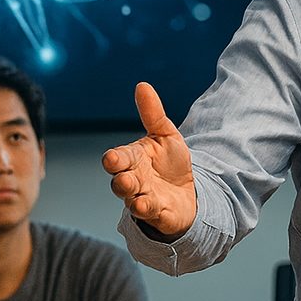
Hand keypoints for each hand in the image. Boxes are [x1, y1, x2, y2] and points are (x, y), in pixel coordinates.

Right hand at [101, 82, 195, 237]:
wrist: (188, 191)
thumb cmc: (170, 162)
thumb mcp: (166, 135)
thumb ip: (153, 113)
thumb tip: (142, 85)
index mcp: (132, 160)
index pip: (118, 159)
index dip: (114, 159)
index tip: (112, 158)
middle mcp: (133, 181)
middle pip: (120, 182)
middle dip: (121, 180)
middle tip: (124, 177)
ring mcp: (144, 199)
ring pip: (133, 200)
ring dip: (133, 198)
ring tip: (135, 194)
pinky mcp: (159, 214)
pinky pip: (151, 214)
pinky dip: (149, 211)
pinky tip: (148, 207)